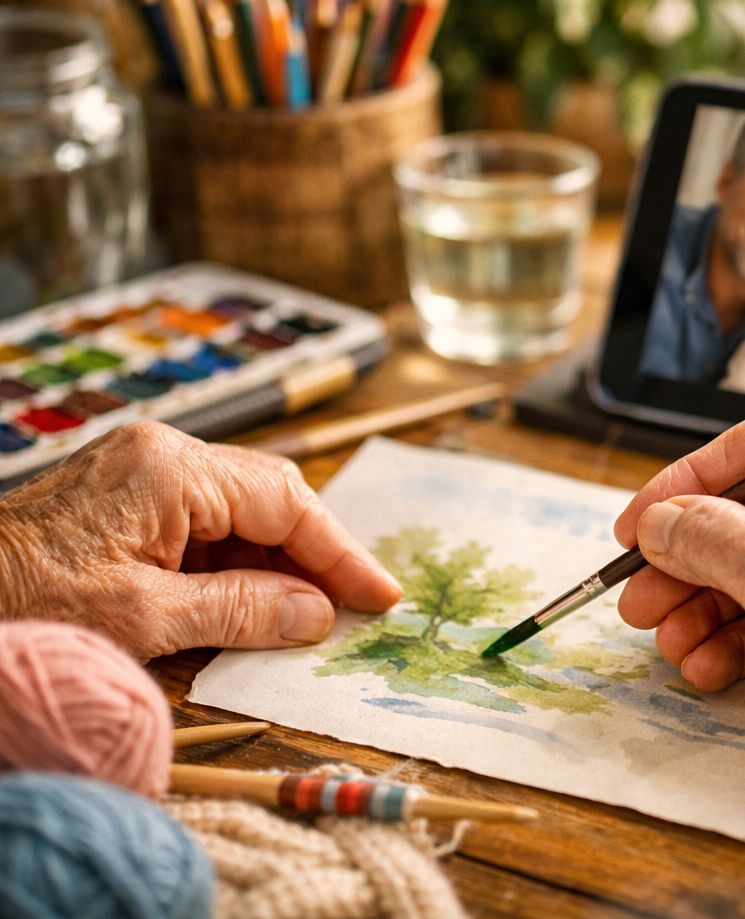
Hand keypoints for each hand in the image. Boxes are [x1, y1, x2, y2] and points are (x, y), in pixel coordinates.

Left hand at [0, 422, 400, 658]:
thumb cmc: (23, 604)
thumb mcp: (144, 618)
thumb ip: (242, 609)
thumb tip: (318, 614)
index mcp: (170, 469)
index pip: (285, 503)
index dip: (340, 552)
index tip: (380, 594)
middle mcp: (164, 455)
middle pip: (271, 499)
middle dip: (316, 555)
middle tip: (356, 606)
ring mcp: (146, 472)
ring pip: (242, 513)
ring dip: (279, 564)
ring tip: (312, 614)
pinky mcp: (132, 497)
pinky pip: (207, 524)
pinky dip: (238, 564)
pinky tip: (257, 599)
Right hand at [614, 413, 744, 804]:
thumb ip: (708, 537)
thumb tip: (656, 523)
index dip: (688, 482)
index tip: (639, 521)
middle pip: (743, 520)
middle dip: (683, 564)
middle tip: (638, 598)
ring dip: (699, 609)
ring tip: (666, 641)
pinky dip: (731, 642)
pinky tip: (704, 667)